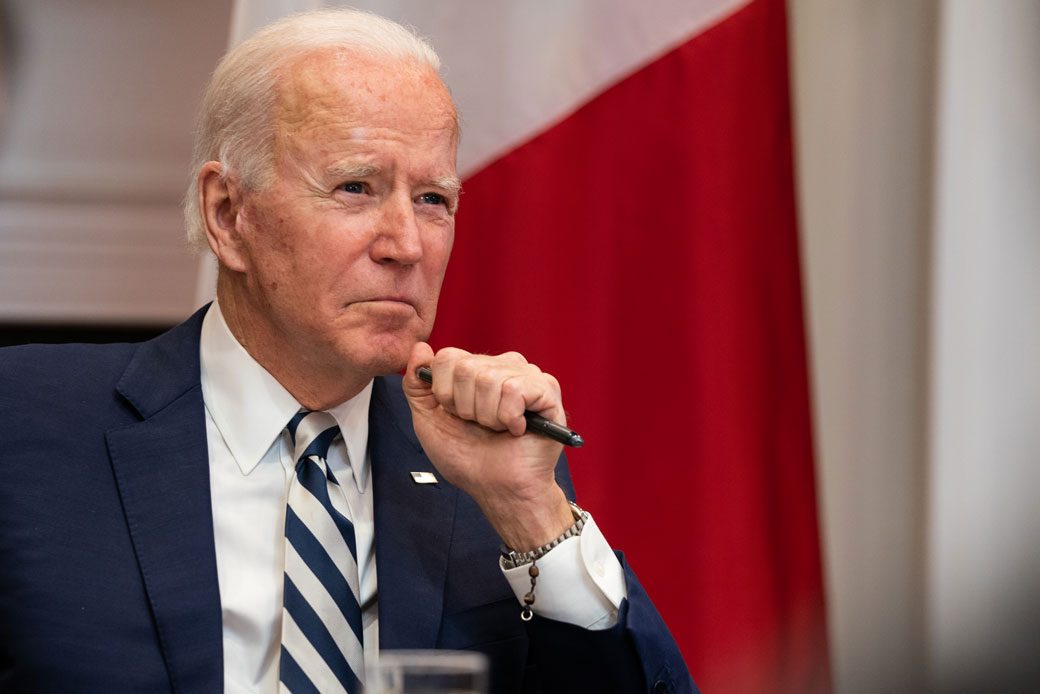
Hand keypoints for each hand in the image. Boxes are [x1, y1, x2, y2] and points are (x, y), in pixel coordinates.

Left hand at [403, 342, 574, 550]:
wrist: (497, 488)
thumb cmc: (467, 457)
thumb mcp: (428, 420)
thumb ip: (416, 385)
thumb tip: (418, 348)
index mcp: (475, 368)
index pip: (447, 357)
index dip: (444, 393)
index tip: (456, 415)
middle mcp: (502, 365)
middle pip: (466, 368)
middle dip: (466, 408)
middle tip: (480, 426)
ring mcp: (526, 375)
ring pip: (489, 379)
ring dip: (488, 417)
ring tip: (499, 429)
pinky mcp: (547, 389)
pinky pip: (515, 390)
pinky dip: (509, 418)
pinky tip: (517, 429)